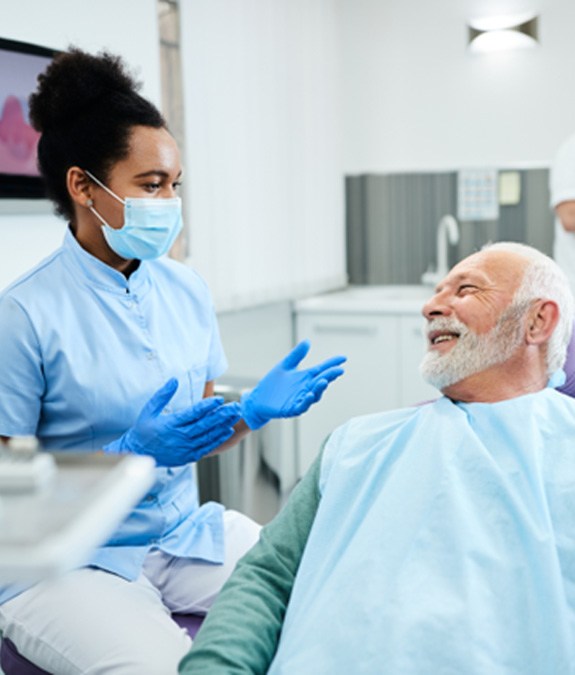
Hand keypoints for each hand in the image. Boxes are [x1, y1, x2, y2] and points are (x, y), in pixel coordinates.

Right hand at [104, 378, 241, 465]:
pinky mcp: (188, 456)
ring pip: (208, 436)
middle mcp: (180, 437)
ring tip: (234, 416)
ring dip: (223, 425)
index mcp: (171, 424)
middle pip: (205, 424)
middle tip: (235, 406)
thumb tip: (174, 380)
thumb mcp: (149, 410)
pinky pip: (206, 447)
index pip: (193, 413)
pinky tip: (226, 431)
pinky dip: (217, 439)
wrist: (138, 454)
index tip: (219, 399)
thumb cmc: (143, 430)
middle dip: (222, 414)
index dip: (207, 405)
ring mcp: (185, 448)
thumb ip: (163, 395)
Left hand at [240, 340, 345, 429]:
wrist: (258, 399)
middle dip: (330, 376)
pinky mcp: (291, 409)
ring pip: (314, 395)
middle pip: (321, 382)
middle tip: (338, 370)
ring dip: (319, 389)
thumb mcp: (285, 366)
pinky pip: (301, 406)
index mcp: (306, 378)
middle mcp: (306, 388)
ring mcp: (300, 399)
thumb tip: (307, 341)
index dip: (332, 364)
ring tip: (323, 381)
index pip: (322, 369)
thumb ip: (296, 355)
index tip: (343, 358)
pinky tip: (308, 394)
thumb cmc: (273, 384)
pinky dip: (306, 401)